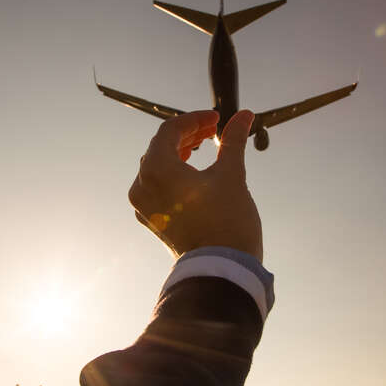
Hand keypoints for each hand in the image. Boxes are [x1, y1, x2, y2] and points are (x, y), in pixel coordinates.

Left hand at [128, 110, 262, 261]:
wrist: (222, 269)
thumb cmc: (227, 221)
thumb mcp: (231, 174)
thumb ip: (233, 141)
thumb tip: (243, 116)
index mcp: (157, 169)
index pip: (170, 130)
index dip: (195, 119)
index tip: (217, 118)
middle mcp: (142, 186)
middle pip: (160, 147)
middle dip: (187, 134)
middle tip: (212, 130)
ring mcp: (144, 206)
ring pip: (156, 167)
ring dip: (179, 153)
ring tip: (201, 147)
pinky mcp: (152, 220)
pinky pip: (156, 187)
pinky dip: (173, 175)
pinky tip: (192, 174)